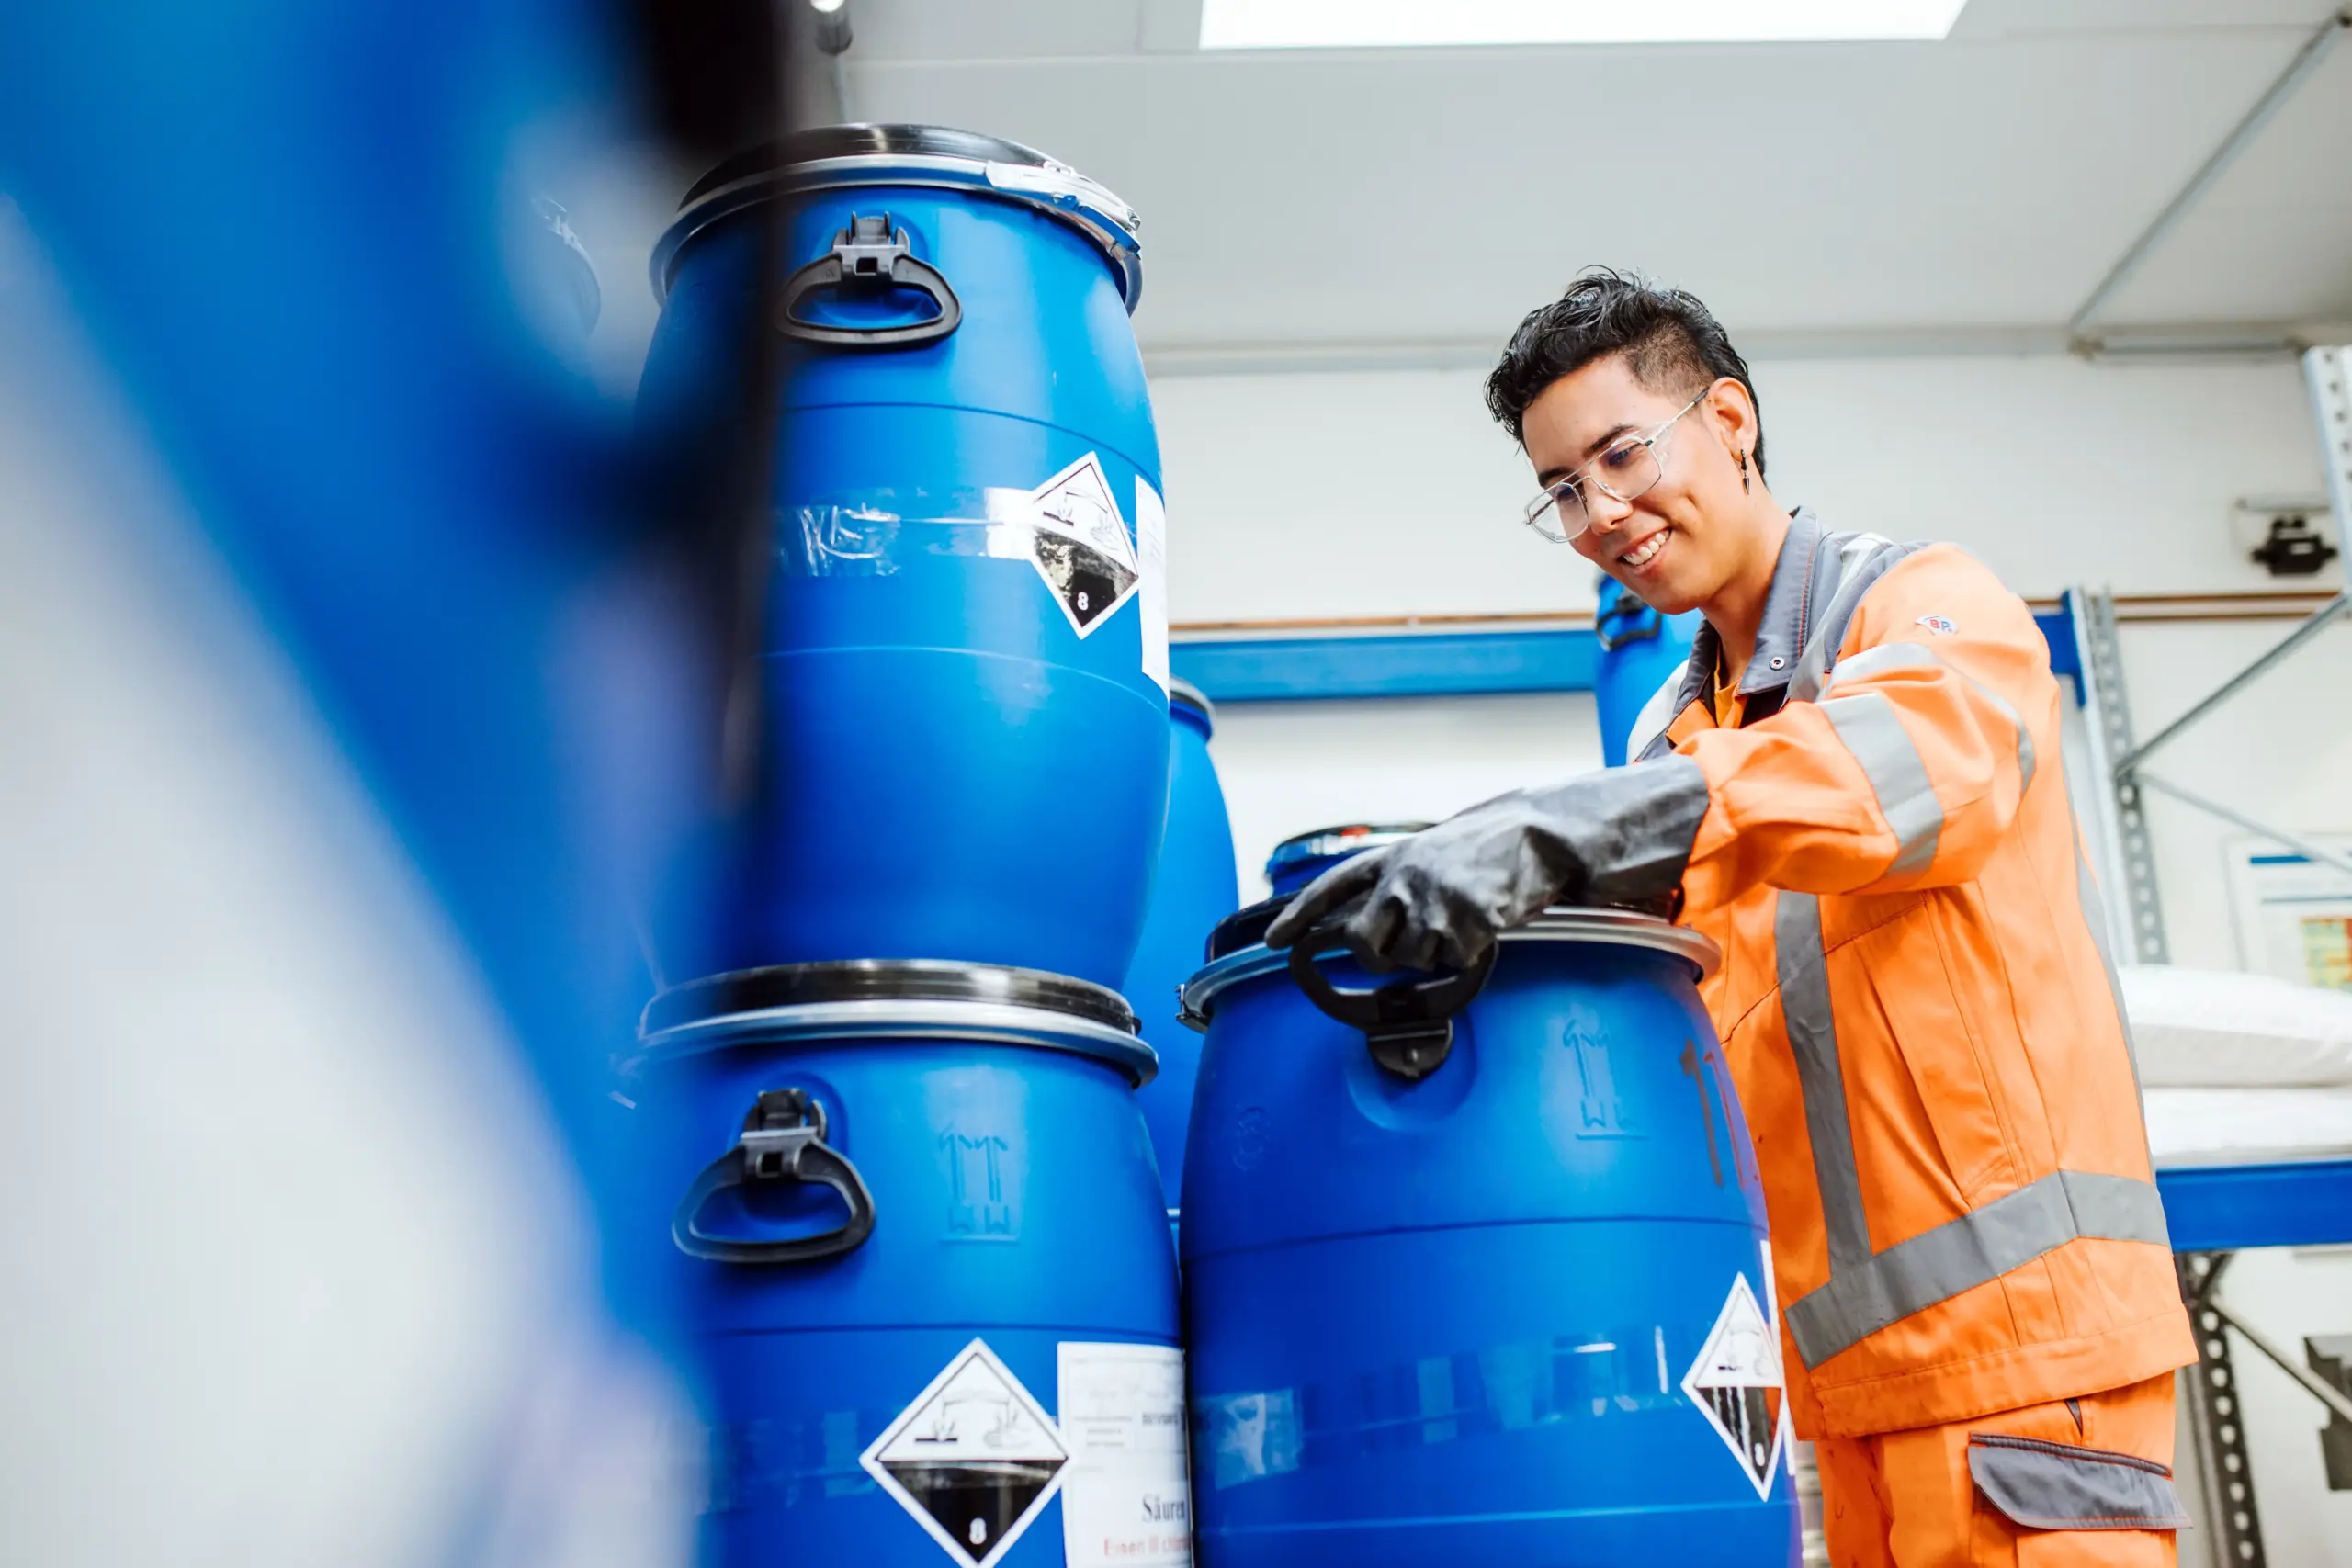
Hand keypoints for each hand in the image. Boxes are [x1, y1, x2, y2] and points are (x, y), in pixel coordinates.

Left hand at [1261, 756, 1710, 971]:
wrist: (1538, 834)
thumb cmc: (1487, 848)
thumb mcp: (1432, 853)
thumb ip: (1398, 885)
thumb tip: (1370, 930)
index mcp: (1391, 858)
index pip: (1331, 888)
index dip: (1300, 916)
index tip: (1276, 940)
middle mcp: (1401, 877)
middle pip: (1362, 943)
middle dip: (1380, 957)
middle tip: (1410, 947)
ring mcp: (1430, 898)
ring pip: (1410, 959)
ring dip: (1435, 952)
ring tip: (1462, 919)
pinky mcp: (1462, 918)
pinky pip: (1452, 960)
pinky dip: (1469, 953)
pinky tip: (1484, 924)